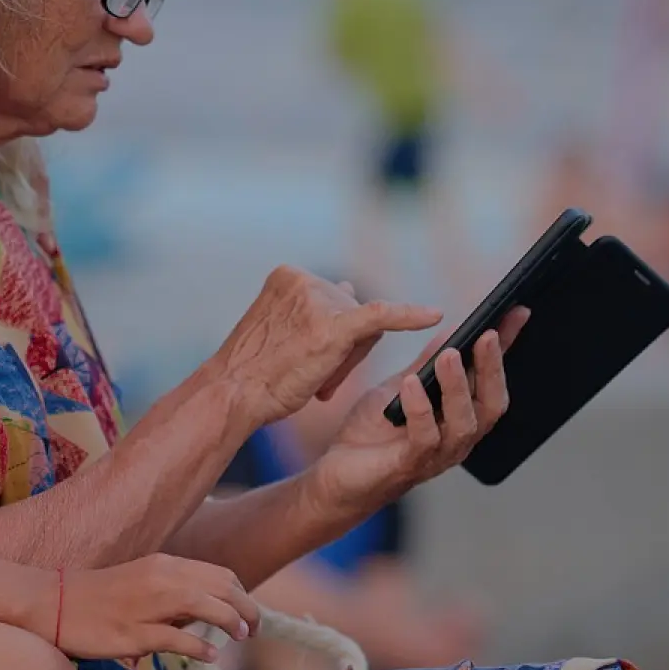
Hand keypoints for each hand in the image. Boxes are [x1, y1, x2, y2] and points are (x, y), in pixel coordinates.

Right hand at [51, 554, 261, 661]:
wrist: (55, 601)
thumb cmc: (100, 596)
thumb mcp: (143, 582)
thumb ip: (175, 592)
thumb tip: (206, 612)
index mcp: (164, 565)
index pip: (220, 575)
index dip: (241, 595)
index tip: (248, 615)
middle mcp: (160, 578)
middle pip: (221, 587)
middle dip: (246, 608)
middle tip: (254, 630)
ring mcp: (147, 605)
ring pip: (205, 605)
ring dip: (231, 621)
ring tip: (241, 636)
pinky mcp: (133, 632)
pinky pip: (176, 638)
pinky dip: (199, 646)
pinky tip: (210, 654)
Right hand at [207, 266, 442, 429]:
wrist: (233, 394)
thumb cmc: (255, 369)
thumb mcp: (280, 327)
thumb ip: (316, 305)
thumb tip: (351, 286)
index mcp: (288, 275)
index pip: (334, 298)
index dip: (332, 332)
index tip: (312, 357)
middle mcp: (304, 280)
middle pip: (350, 310)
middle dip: (341, 346)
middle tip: (311, 375)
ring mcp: (319, 302)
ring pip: (361, 329)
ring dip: (346, 360)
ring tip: (312, 380)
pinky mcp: (334, 327)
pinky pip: (382, 317)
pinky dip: (410, 316)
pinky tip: (434, 315)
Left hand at [306, 307, 526, 511]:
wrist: (336, 478)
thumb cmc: (371, 435)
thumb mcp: (401, 388)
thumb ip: (426, 365)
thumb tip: (452, 330)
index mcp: (461, 417)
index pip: (492, 379)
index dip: (507, 347)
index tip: (518, 312)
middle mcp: (458, 438)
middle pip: (491, 404)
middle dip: (492, 368)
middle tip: (486, 334)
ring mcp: (437, 455)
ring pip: (464, 422)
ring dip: (458, 386)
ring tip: (449, 355)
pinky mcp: (408, 465)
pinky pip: (424, 438)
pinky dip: (420, 408)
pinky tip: (410, 384)